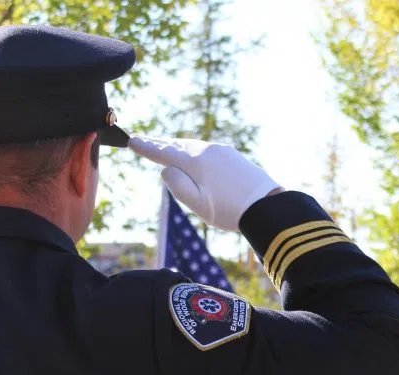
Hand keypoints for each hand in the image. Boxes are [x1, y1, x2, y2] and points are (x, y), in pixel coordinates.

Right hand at [128, 134, 281, 231]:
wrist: (267, 205)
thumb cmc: (229, 210)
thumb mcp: (197, 203)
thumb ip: (177, 185)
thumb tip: (167, 169)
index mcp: (195, 162)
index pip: (164, 152)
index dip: (146, 148)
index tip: (131, 141)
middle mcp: (208, 151)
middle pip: (178, 144)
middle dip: (159, 143)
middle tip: (143, 140)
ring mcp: (223, 151)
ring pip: (193, 146)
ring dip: (177, 146)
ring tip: (166, 146)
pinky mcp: (234, 156)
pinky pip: (207, 150)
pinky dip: (193, 151)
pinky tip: (193, 155)